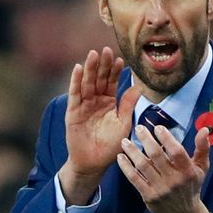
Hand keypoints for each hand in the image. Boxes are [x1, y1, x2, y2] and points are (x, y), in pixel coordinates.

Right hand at [60, 47, 139, 204]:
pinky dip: (76, 81)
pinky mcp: (73, 111)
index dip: (115, 71)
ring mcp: (84, 104)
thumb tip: (139, 86)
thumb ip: (128, 105)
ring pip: (87, 83)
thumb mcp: (123, 124)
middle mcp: (96, 100)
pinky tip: (78, 68)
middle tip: (106, 50)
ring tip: (93, 54)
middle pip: (99, 78)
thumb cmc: (111, 145)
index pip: (112, 82)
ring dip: (90, 68)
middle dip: (102, 64)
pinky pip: (75, 94)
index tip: (120, 59)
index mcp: (109, 102)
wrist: (94, 162)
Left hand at [117, 124, 211, 212]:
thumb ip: (203, 148)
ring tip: (125, 141)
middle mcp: (174, 179)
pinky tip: (121, 157)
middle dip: (146, 140)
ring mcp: (160, 188)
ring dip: (132, 152)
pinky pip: (135, 179)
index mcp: (188, 171)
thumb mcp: (202, 168)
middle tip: (139, 128)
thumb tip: (204, 130)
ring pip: (143, 166)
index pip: (176, 151)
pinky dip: (126, 167)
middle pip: (157, 156)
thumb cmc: (192, 186)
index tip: (158, 128)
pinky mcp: (149, 196)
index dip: (166, 138)